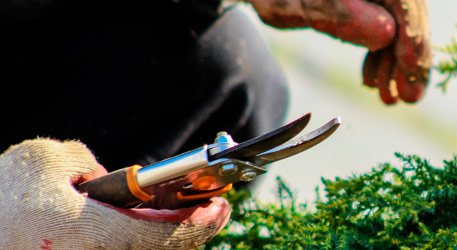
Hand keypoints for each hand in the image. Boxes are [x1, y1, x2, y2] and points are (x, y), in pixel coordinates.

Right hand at [0, 139, 229, 248]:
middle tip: (212, 207)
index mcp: (97, 236)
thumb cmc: (2, 197)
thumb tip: (110, 179)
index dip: (203, 222)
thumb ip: (88, 162)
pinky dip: (143, 239)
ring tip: (179, 210)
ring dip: (168, 235)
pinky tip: (145, 222)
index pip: (168, 236)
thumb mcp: (44, 160)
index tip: (222, 205)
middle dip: (193, 229)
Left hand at [249, 0, 431, 103]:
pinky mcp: (367, 2)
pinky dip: (380, 52)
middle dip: (408, 58)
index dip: (413, 39)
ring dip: (394, 62)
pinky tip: (370, 79)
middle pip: (408, 14)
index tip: (412, 72)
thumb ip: (338, 15)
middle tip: (408, 98)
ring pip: (398, 22)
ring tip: (386, 97)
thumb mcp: (296, 4)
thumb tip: (387, 34)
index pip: (405, 3)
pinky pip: (383, 23)